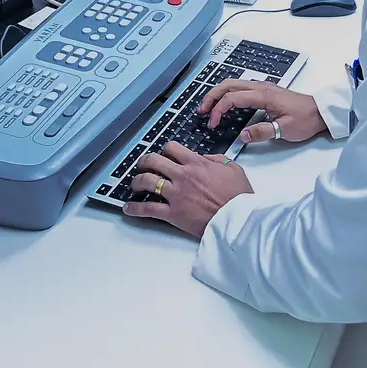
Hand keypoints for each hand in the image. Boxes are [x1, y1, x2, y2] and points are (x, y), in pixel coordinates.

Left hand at [123, 141, 253, 236]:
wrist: (237, 219)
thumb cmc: (238, 196)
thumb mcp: (233, 169)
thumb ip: (216, 160)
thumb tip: (204, 158)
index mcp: (196, 163)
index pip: (171, 148)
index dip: (165, 149)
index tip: (164, 154)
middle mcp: (182, 176)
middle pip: (153, 161)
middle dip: (144, 161)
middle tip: (143, 164)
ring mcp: (176, 194)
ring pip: (147, 181)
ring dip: (136, 181)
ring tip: (134, 184)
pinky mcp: (173, 213)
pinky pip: (148, 209)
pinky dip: (135, 208)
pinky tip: (128, 208)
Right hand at [199, 79, 327, 143]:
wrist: (321, 111)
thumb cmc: (305, 119)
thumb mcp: (284, 130)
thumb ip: (261, 132)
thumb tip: (242, 135)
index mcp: (263, 95)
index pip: (232, 98)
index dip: (219, 110)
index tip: (212, 123)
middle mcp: (260, 87)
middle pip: (228, 84)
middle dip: (212, 96)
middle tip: (201, 111)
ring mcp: (263, 87)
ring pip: (233, 83)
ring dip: (219, 93)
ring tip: (209, 107)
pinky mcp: (265, 91)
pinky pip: (241, 87)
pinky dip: (228, 93)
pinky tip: (226, 103)